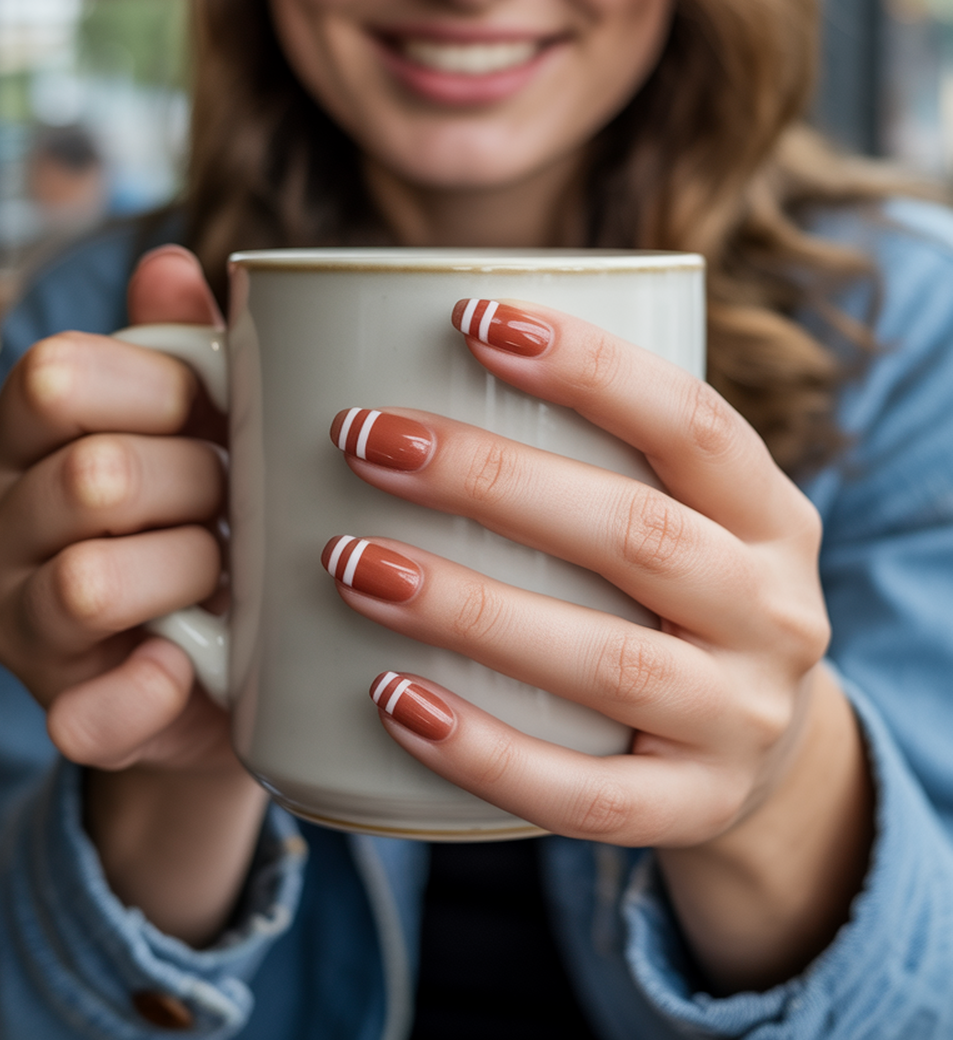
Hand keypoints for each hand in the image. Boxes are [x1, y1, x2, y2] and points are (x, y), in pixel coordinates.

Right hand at [0, 247, 265, 943]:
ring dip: (190, 567)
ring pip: (89, 582)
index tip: (223, 405)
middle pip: (91, 476)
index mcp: (21, 437)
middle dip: (198, 481)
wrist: (236, 647)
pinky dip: (153, 685)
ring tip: (228, 566)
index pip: (56, 377)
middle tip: (239, 494)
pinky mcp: (66, 711)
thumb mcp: (206, 415)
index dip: (161, 385)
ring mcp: (19, 624)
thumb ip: (185, 340)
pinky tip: (190, 658)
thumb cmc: (210, 505)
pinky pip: (91, 711)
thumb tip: (173, 262)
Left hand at [324, 300, 872, 988]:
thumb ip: (592, 448)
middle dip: (490, 479)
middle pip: (636, 534)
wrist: (758, 752)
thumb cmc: (672, 592)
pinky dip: (484, 750)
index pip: (691, 420)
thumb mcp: (679, 509)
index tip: (468, 317)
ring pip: (609, 664)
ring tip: (353, 563)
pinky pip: (587, 795)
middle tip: (364, 438)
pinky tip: (390, 699)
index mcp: (769, 514)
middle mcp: (774, 612)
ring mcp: (741, 720)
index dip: (588, 365)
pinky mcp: (694, 810)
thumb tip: (405, 348)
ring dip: (470, 608)